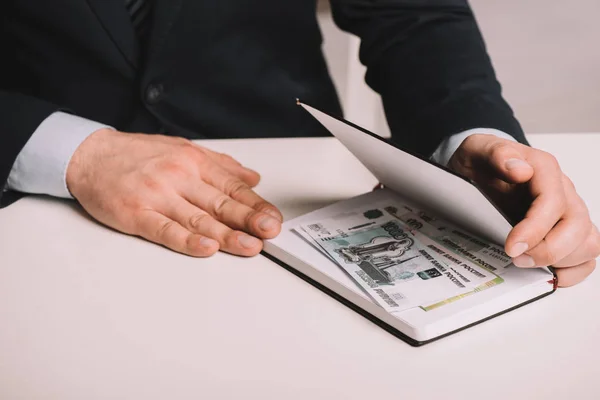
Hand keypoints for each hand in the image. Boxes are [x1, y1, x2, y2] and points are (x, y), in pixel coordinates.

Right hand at [67, 129, 282, 256]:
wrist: (89, 155)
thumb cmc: (137, 154)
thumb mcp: (183, 149)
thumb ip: (220, 165)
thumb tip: (252, 179)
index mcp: (194, 162)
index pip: (233, 187)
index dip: (256, 205)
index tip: (273, 218)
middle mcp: (179, 177)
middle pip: (221, 204)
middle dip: (250, 219)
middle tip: (270, 232)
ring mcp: (157, 196)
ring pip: (199, 219)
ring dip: (227, 235)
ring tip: (250, 246)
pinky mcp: (136, 214)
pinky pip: (165, 230)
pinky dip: (187, 241)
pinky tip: (206, 248)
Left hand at [449, 134, 599, 286]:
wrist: (483, 163)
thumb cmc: (484, 159)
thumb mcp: (480, 149)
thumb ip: (498, 154)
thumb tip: (519, 169)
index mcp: (545, 170)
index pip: (553, 203)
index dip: (535, 229)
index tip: (511, 247)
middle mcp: (564, 191)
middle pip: (577, 227)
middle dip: (548, 250)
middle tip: (516, 259)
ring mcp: (569, 211)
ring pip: (588, 243)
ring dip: (561, 261)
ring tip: (526, 264)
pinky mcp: (566, 229)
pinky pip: (585, 253)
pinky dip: (573, 270)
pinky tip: (548, 274)